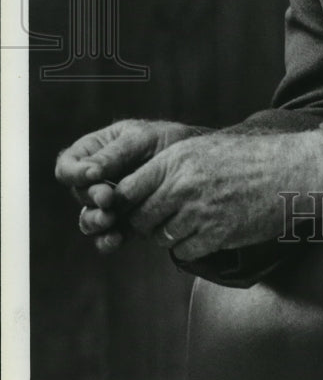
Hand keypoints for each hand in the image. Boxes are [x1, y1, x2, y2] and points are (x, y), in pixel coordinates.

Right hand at [56, 119, 202, 251]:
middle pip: (79, 194)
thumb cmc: (167, 141)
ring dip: (96, 221)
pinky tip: (116, 239)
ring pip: (89, 219)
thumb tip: (88, 173)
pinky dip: (107, 240)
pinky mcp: (124, 223)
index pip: (68, 165)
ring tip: (110, 218)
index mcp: (94, 152)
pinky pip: (106, 236)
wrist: (197, 164)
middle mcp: (96, 180)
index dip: (74, 172)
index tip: (93, 175)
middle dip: (92, 197)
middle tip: (108, 198)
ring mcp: (109, 204)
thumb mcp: (142, 138)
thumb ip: (115, 154)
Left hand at [114, 129, 322, 261]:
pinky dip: (190, 248)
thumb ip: (171, 166)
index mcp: (177, 158)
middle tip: (165, 219)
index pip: (126, 189)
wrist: (292, 170)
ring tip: (192, 222)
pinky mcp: (217, 234)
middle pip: (140, 218)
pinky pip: (184, 252)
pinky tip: (207, 233)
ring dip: (170, 235)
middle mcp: (183, 184)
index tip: (137, 205)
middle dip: (148, 222)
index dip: (127, 202)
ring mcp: (200, 211)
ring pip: (160, 237)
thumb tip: (136, 188)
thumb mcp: (205, 147)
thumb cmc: (251, 157)